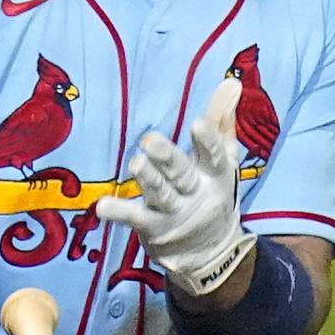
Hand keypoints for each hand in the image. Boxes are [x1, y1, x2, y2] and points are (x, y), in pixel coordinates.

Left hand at [96, 78, 255, 295]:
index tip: (197, 123)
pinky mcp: (151, 227)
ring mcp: (173, 212)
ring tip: (135, 162)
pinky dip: (119, 213)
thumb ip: (222, 120)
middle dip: (167, 159)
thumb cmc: (211, 191)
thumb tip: (232, 81)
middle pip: (181, 174)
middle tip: (149, 141)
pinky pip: (134, 218)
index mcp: (216, 174)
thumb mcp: (223, 159)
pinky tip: (102, 207)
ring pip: (160, 194)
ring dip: (147, 180)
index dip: (208, 141)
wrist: (209, 253)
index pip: (215, 156)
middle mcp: (195, 193)